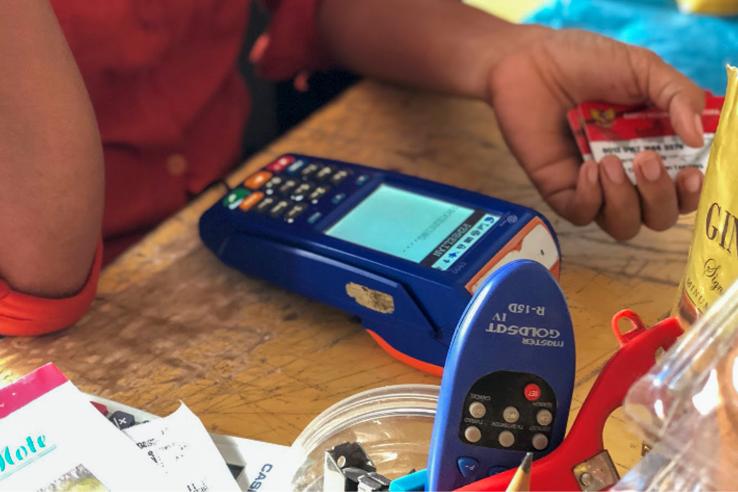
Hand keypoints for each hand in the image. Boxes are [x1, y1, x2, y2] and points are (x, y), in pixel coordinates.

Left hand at [487, 28, 704, 239]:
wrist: (531, 63)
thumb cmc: (587, 63)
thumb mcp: (643, 69)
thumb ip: (679, 96)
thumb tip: (697, 137)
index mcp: (658, 147)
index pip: (685, 189)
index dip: (692, 192)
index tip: (690, 172)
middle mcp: (630, 173)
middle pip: (659, 216)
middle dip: (659, 197)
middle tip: (646, 160)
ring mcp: (595, 185)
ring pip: (623, 225)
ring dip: (624, 201)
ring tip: (610, 162)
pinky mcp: (561, 190)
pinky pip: (582, 215)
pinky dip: (590, 198)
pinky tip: (587, 168)